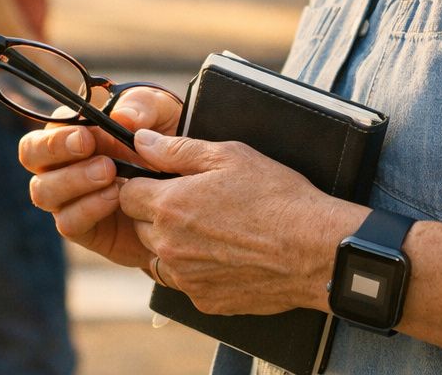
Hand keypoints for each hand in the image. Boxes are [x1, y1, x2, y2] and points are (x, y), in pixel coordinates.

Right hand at [19, 87, 181, 268]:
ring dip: (73, 182)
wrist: (187, 188)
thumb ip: (143, 105)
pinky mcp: (84, 228)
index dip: (58, 135)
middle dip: (53, 152)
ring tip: (111, 176)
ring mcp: (70, 196)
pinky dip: (88, 209)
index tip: (87, 138)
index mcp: (74, 130)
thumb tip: (122, 117)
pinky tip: (115, 199)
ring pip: (43, 191)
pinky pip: (67, 222)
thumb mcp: (163, 113)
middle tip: (92, 152)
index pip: (45, 128)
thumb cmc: (167, 140)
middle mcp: (64, 162)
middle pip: (30, 155)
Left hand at [119, 128, 365, 315]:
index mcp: (169, 206)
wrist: (314, 249)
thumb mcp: (229, 156)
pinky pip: (185, 281)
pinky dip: (196, 269)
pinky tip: (226, 254)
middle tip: (196, 203)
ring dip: (173, 243)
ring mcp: (186, 278)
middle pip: (140, 227)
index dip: (143, 184)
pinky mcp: (204, 300)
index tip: (163, 181)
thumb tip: (141, 141)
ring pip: (159, 257)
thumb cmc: (276, 197)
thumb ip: (177, 148)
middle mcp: (169, 246)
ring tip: (212, 229)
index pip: (126, 194)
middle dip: (158, 213)